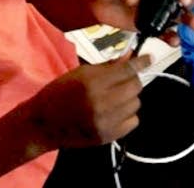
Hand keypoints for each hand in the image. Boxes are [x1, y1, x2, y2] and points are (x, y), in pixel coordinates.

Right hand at [29, 54, 151, 148]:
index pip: (126, 70)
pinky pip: (133, 122)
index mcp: (93, 83)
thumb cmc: (61, 91)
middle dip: (133, 79)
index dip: (141, 62)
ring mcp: (106, 122)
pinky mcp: (108, 137)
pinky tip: (116, 111)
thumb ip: (109, 65)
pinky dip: (128, 114)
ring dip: (130, 97)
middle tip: (124, 79)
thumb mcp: (82, 72)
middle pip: (135, 86)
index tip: (149, 58)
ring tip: (116, 97)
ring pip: (136, 103)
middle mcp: (102, 102)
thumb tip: (131, 55)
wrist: (44, 123)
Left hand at [91, 0, 193, 45]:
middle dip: (189, 1)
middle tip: (186, 2)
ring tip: (192, 23)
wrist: (96, 2)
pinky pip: (163, 32)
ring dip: (187, 19)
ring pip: (177, 16)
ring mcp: (155, 11)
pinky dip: (171, 37)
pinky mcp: (148, 25)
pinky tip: (175, 40)